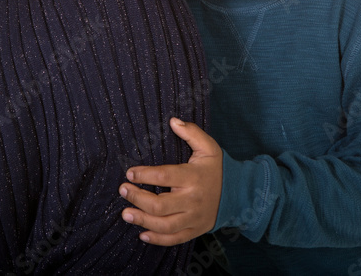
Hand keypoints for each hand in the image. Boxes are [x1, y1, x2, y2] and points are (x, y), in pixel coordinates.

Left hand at [118, 117, 222, 245]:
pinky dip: (157, 240)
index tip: (130, 172)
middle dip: (137, 198)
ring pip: (164, 225)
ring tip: (125, 214)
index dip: (144, 175)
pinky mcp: (194, 230)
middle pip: (160, 205)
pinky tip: (142, 234)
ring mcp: (194, 217)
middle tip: (123, 190)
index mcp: (193, 177)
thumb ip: (192, 132)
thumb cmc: (216, 169)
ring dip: (142, 221)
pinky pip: (174, 239)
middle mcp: (192, 199)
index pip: (164, 176)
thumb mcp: (209, 147)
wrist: (238, 194)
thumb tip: (173, 121)